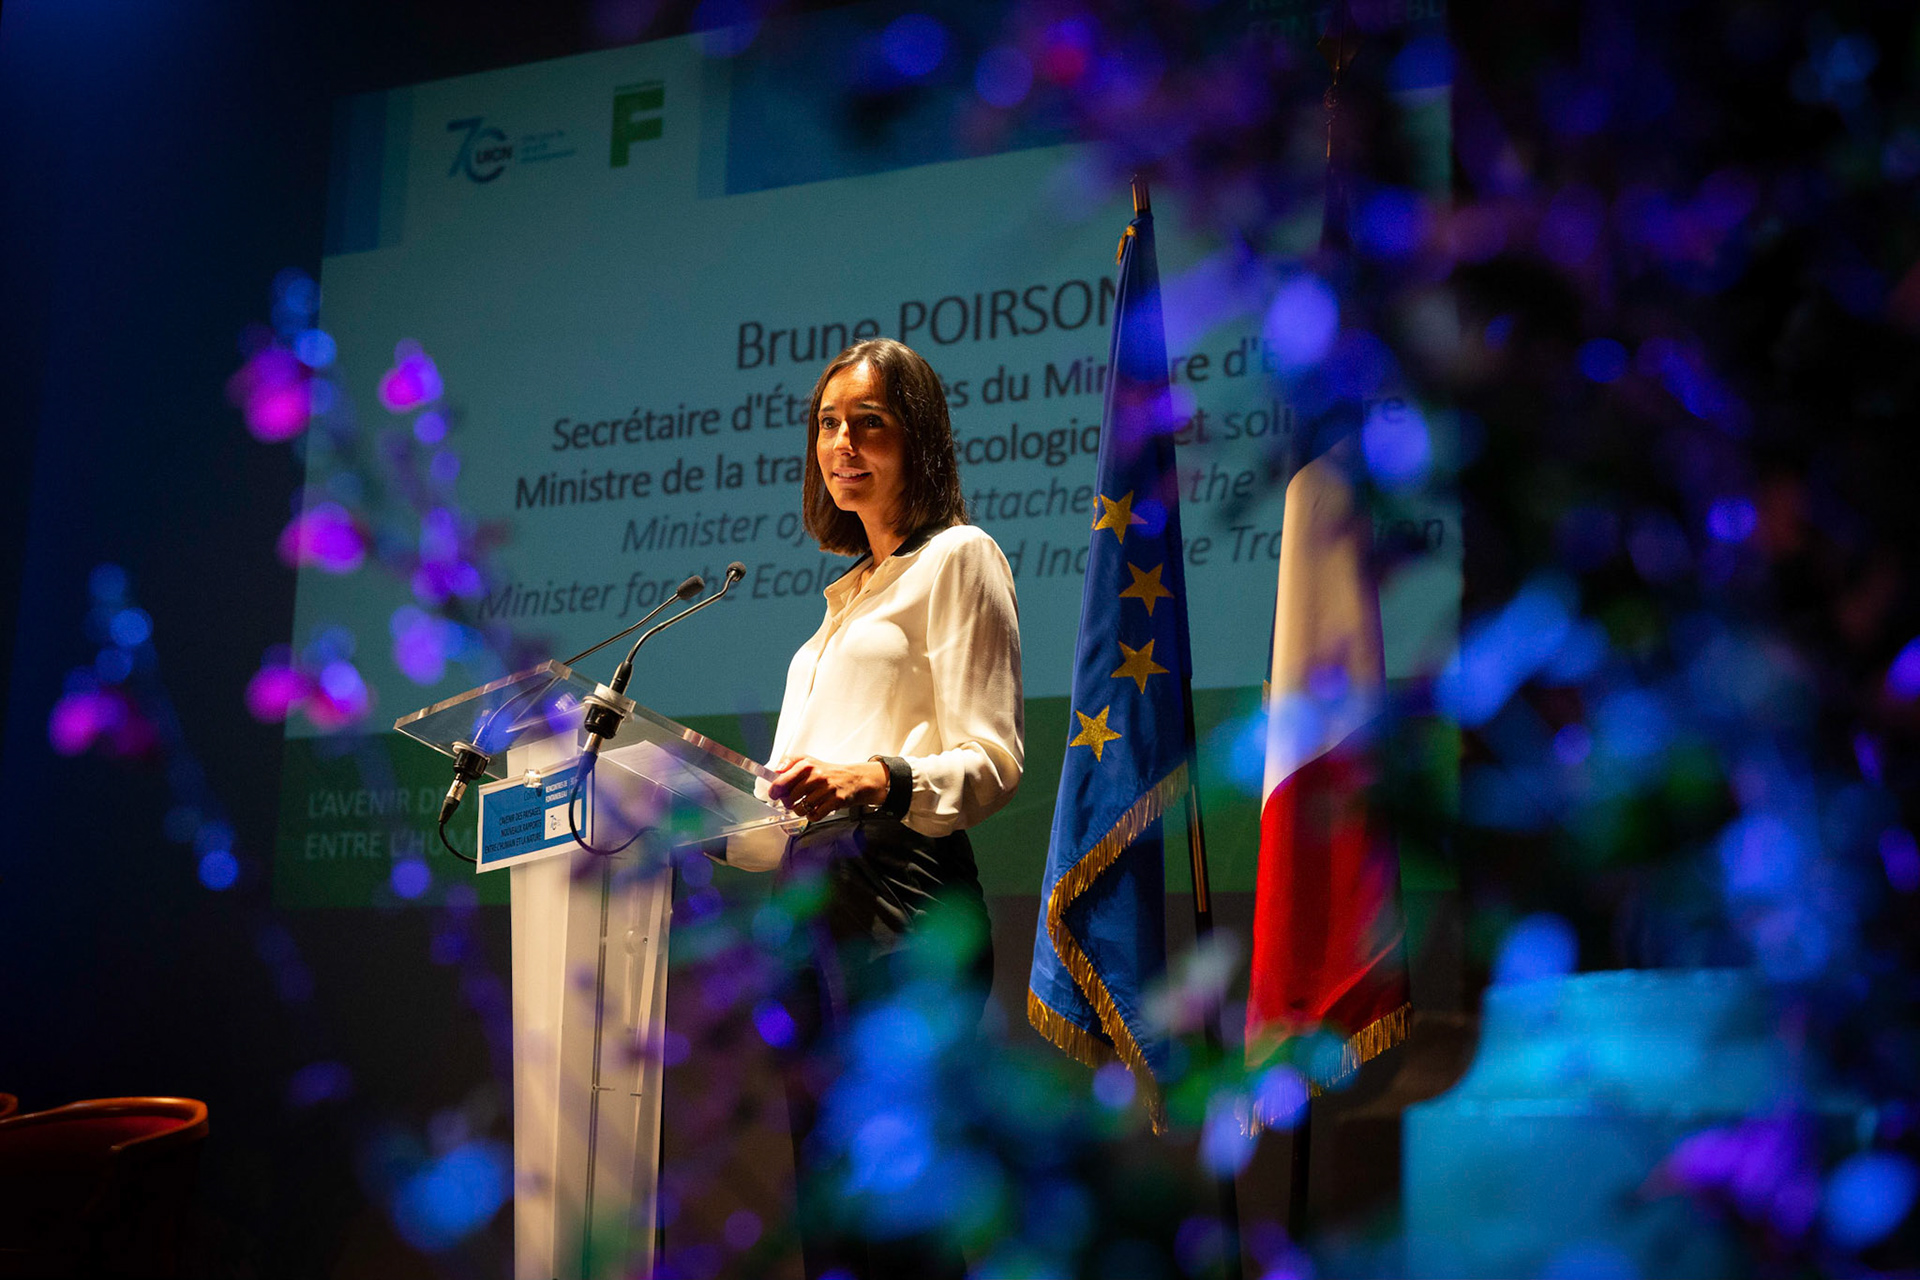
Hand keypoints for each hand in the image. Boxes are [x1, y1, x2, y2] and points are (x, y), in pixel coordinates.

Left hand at [767, 756, 889, 819]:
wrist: (854, 779)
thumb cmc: (828, 772)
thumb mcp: (809, 761)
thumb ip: (790, 762)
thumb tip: (775, 771)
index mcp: (807, 765)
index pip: (782, 781)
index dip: (774, 791)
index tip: (773, 795)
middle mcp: (816, 776)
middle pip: (790, 798)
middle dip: (788, 802)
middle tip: (792, 801)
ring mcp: (826, 789)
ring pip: (801, 808)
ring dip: (799, 810)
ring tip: (805, 805)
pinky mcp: (836, 800)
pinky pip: (814, 815)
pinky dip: (811, 816)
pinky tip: (814, 810)